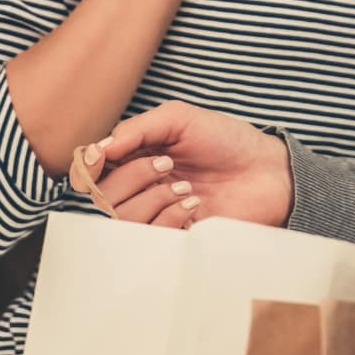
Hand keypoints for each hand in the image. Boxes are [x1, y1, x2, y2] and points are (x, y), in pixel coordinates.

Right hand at [78, 100, 293, 229]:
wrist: (266, 171)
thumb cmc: (226, 140)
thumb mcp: (179, 118)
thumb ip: (135, 130)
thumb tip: (97, 149)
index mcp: (134, 156)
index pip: (90, 169)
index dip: (88, 166)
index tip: (103, 157)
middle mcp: (138, 186)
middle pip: (101, 194)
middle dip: (133, 176)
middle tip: (167, 164)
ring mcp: (154, 213)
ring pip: (122, 217)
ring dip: (154, 197)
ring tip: (185, 185)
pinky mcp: (173, 236)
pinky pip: (151, 235)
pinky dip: (171, 215)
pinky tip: (194, 203)